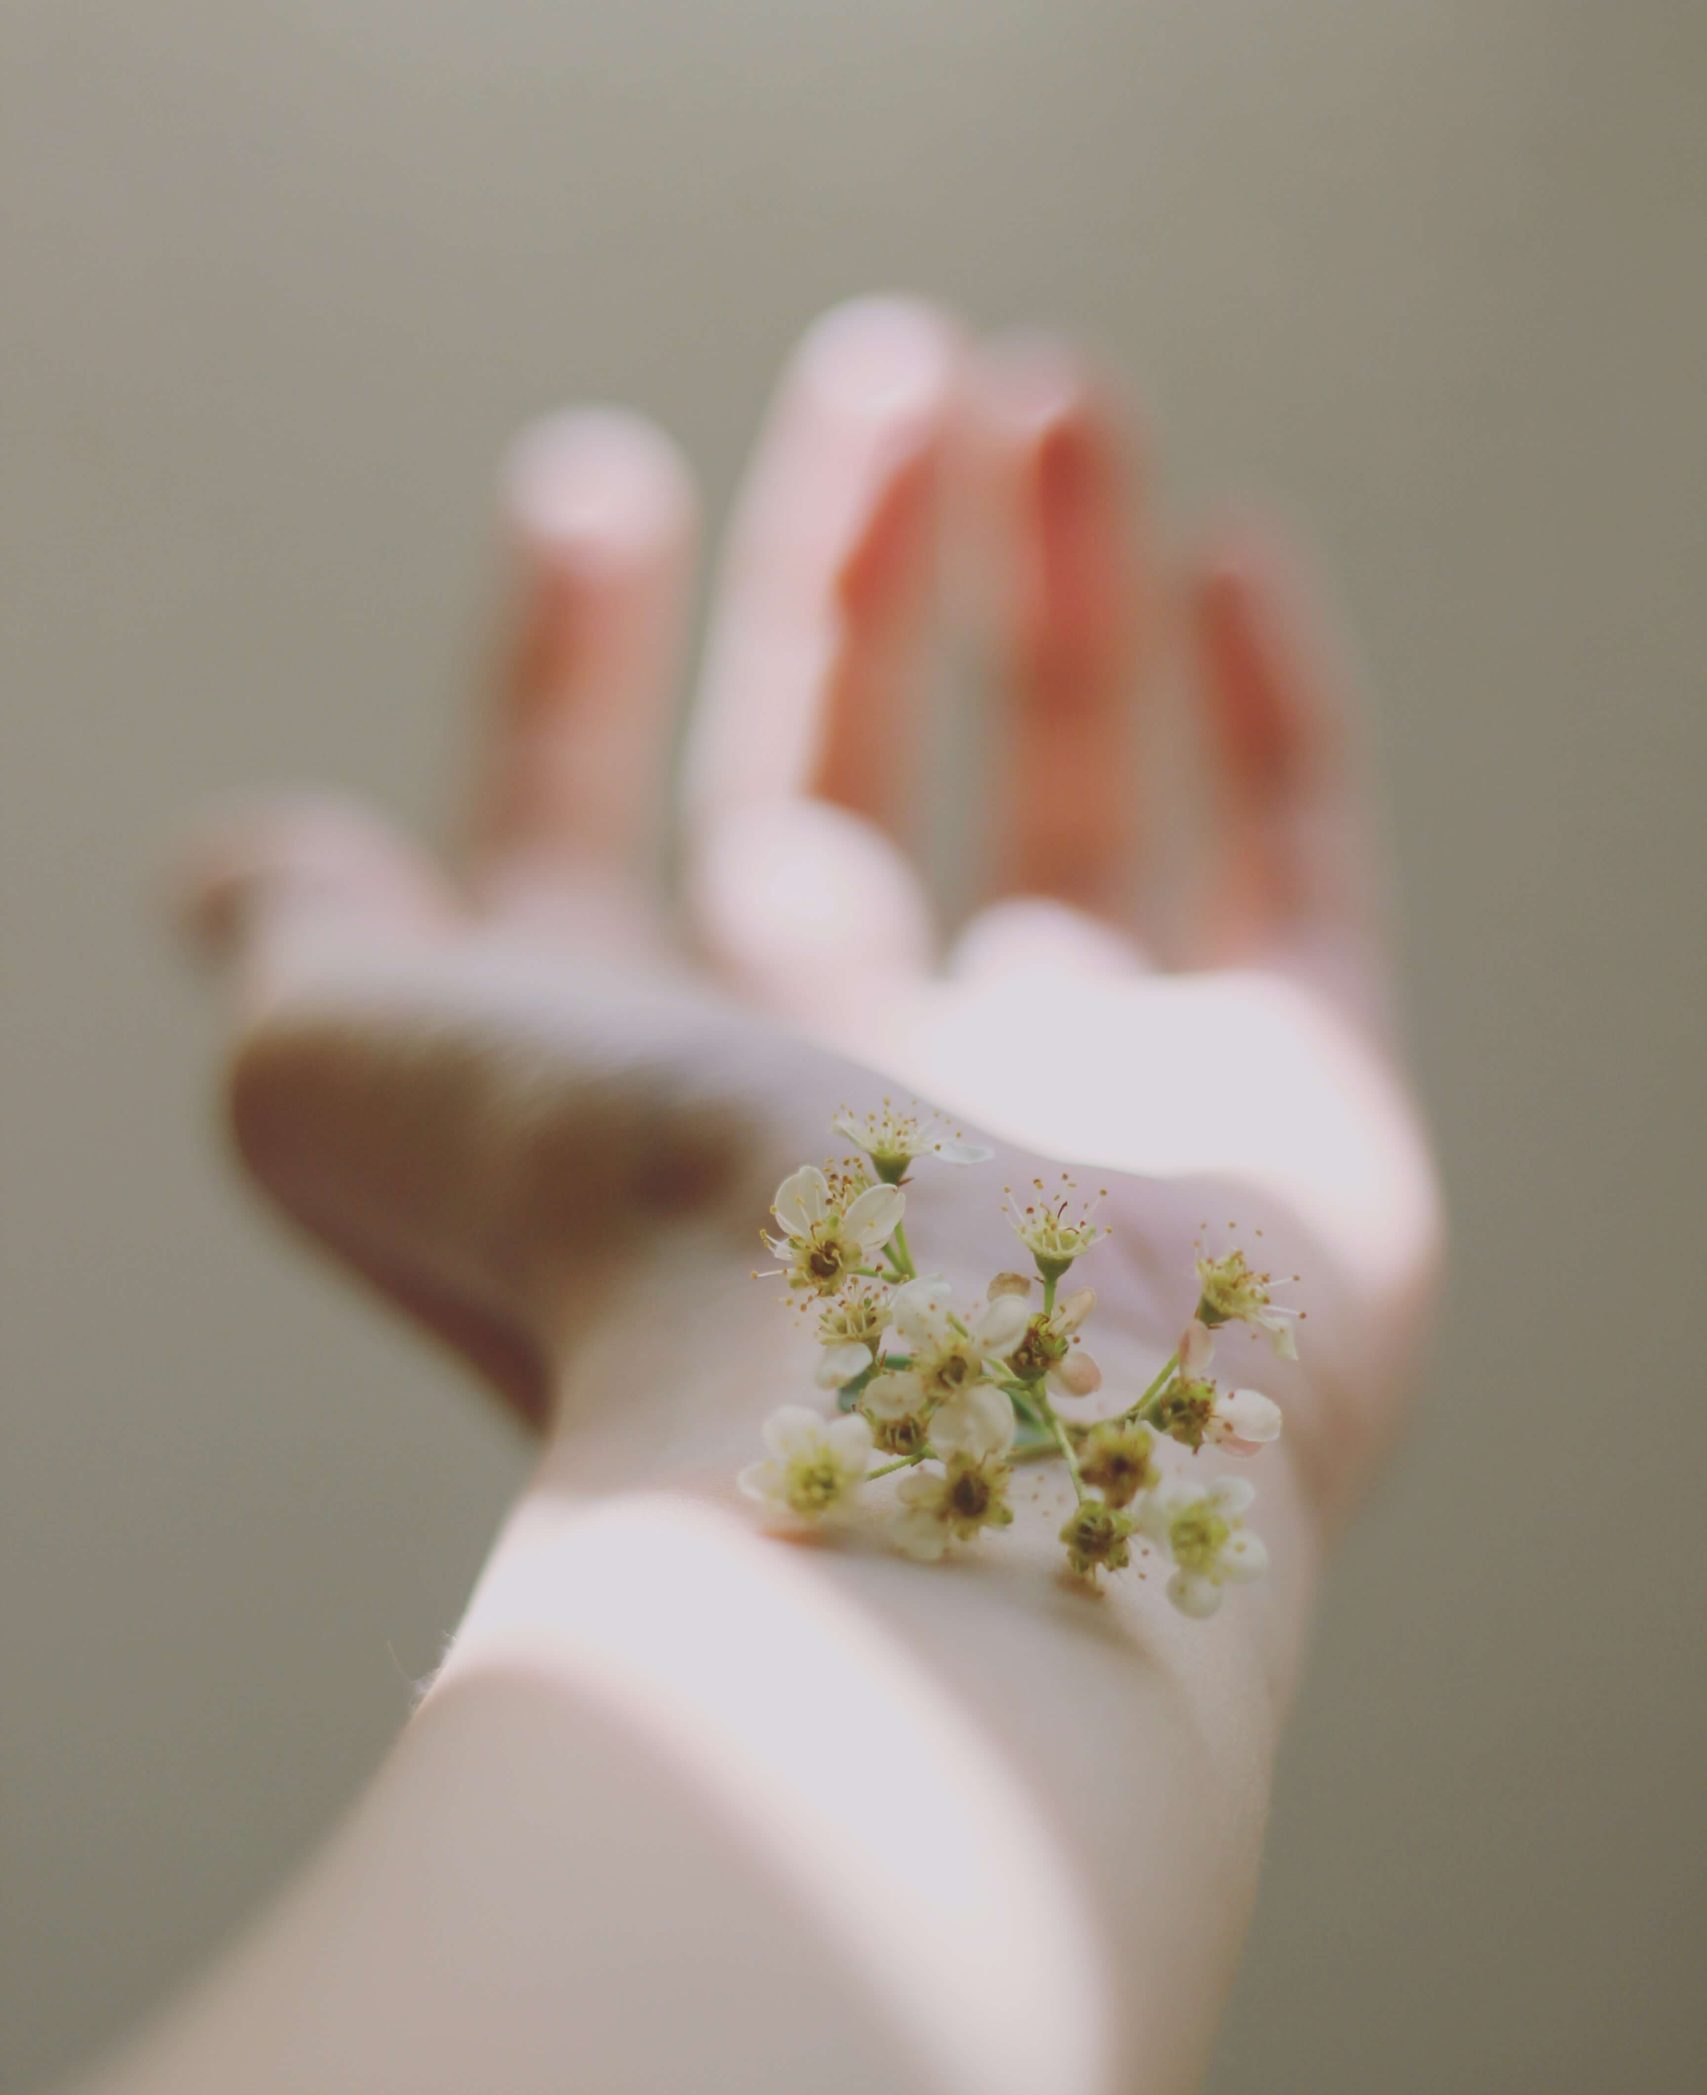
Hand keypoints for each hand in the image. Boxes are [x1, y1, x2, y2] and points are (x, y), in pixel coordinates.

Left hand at [179, 298, 1439, 1520]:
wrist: (928, 1434)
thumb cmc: (617, 1243)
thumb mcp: (355, 1068)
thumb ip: (310, 942)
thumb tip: (241, 859)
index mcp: (641, 1093)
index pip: (593, 835)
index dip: (574, 662)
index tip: (592, 484)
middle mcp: (859, 1101)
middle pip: (841, 787)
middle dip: (850, 572)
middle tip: (888, 360)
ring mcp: (1095, 1104)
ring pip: (1070, 793)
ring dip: (1054, 583)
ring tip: (1050, 384)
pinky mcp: (1299, 1105)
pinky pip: (1299, 872)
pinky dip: (1273, 715)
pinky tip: (1230, 550)